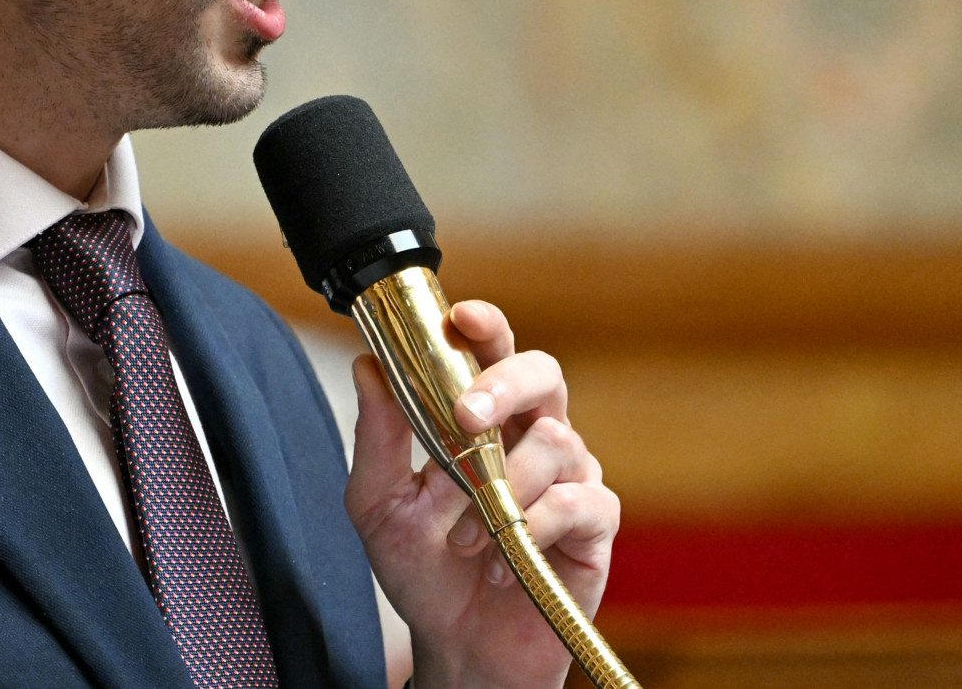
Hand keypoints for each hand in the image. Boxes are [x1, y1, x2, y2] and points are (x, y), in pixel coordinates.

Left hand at [344, 299, 618, 688]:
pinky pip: (577, 501)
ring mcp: (569, 477)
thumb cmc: (422, 567)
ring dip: (501, 487)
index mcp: (485, 417)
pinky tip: (502, 561)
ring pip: (557, 439)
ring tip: (465, 536)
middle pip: (544, 371)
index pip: (494, 350)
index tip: (463, 316)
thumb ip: (379, 437)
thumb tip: (368, 366)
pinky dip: (532, 528)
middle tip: (467, 415)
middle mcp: (533, 434)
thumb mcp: (379, 503)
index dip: (486, 325)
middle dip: (506, 382)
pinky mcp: (593, 525)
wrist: (455, 646)